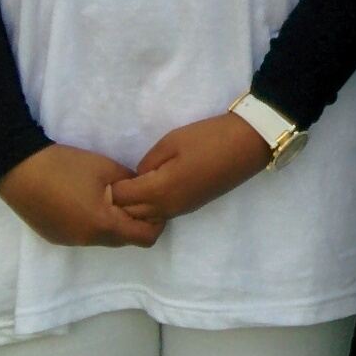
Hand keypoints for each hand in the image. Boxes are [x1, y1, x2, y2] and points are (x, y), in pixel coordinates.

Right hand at [0, 144, 163, 248]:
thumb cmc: (66, 166)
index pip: (144, 238)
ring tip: (106, 197)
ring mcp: (69, 241)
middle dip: (134, 222)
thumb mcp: (107, 169)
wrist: (19, 169)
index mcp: (103, 225)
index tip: (154, 203)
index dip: (156, 223)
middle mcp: (87, 240)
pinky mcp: (55, 237)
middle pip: (124, 239)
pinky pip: (84, 236)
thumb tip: (142, 192)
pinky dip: (92, 224)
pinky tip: (82, 201)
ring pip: (103, 239)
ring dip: (112, 223)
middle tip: (133, 197)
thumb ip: (131, 184)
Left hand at [110, 114, 274, 225]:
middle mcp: (168, 207)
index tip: (107, 175)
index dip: (111, 187)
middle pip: (130, 214)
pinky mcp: (191, 207)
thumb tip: (139, 177)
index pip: (121, 198)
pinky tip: (151, 190)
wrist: (248, 144)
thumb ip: (147, 163)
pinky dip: (149, 208)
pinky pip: (161, 214)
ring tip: (132, 186)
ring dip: (134, 207)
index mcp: (160, 190)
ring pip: (146, 218)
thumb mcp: (171, 142)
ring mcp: (181, 210)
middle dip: (118, 202)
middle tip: (115, 182)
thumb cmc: (208, 138)